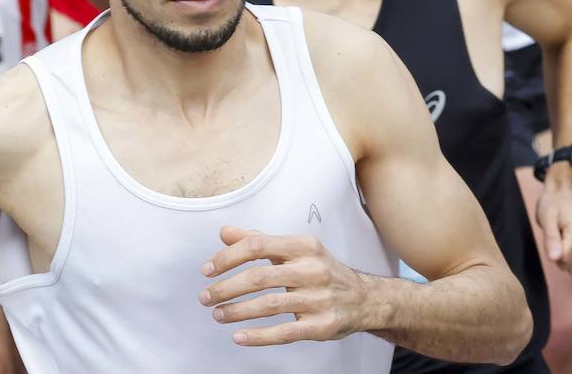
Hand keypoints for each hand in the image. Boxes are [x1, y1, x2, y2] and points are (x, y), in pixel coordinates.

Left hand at [199, 226, 371, 346]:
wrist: (365, 299)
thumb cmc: (323, 271)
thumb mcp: (296, 250)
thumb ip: (259, 241)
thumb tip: (225, 233)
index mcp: (304, 246)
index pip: (258, 246)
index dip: (228, 257)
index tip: (208, 269)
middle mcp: (312, 270)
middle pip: (260, 277)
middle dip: (226, 288)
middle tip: (206, 296)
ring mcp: (319, 299)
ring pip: (269, 306)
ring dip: (237, 311)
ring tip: (218, 314)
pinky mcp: (322, 326)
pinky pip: (285, 332)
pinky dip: (258, 336)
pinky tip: (239, 336)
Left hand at [534, 168, 571, 276]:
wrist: (567, 192)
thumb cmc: (553, 203)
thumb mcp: (546, 217)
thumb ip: (551, 238)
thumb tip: (554, 258)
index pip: (564, 259)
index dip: (553, 252)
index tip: (552, 236)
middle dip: (560, 257)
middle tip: (557, 237)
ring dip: (567, 260)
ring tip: (563, 240)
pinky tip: (570, 246)